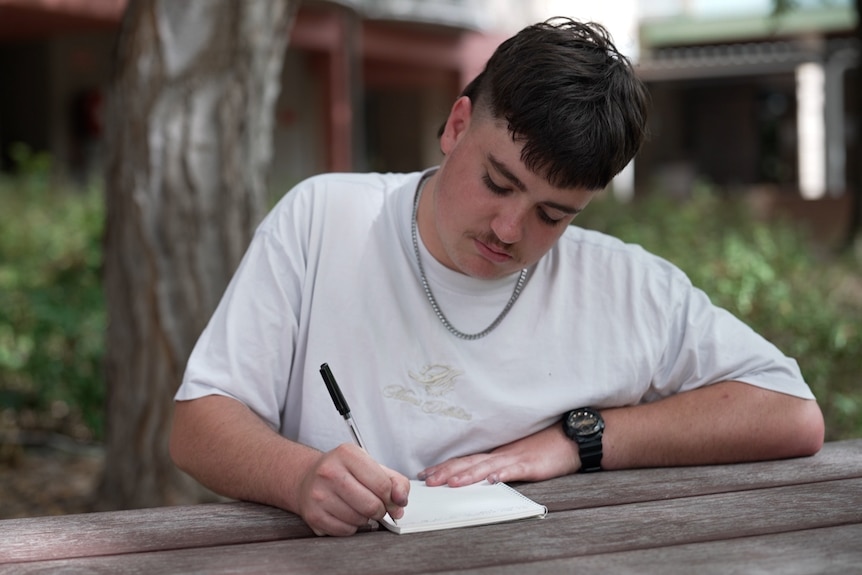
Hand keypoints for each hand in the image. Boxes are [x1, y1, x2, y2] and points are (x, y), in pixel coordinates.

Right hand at [296, 443, 409, 535]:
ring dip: (365, 519)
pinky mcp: (313, 514)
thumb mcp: (371, 466)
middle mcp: (330, 471)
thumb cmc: (344, 472)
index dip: (392, 497)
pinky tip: (346, 514)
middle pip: (371, 505)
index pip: (382, 484)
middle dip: (380, 510)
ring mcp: (319, 493)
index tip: (390, 498)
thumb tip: (400, 502)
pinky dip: (352, 527)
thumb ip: (395, 481)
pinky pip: (345, 530)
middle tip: (377, 506)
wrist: (308, 478)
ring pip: (359, 520)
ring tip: (358, 507)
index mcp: (347, 454)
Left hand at [418, 423, 578, 486]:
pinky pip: (515, 470)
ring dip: (468, 475)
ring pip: (487, 467)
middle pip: (469, 463)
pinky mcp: (532, 465)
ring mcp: (516, 458)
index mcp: (497, 454)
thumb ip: (500, 465)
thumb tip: (481, 477)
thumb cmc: (545, 447)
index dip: (445, 466)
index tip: (425, 474)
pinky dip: (502, 474)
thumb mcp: (518, 457)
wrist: (571, 438)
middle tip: (426, 481)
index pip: (465, 460)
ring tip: (451, 483)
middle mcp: (501, 454)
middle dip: (446, 472)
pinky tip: (492, 480)